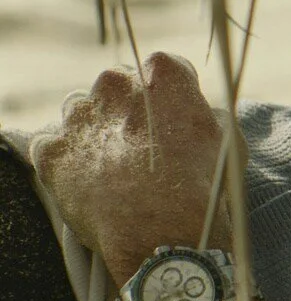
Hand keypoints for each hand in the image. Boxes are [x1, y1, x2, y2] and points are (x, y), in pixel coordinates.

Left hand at [32, 52, 241, 283]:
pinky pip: (54, 147)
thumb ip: (207, 113)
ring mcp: (79, 116)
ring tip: (115, 168)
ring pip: (82, 112)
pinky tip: (91, 182)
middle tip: (144, 146)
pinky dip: (68, 161)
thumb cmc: (202, 186)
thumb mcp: (228, 139)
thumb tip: (202, 113)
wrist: (164, 232)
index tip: (173, 119)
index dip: (170, 96)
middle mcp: (116, 83)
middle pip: (118, 85)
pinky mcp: (52, 151)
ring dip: (95, 132)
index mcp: (162, 73)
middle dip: (127, 109)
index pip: (163, 68)